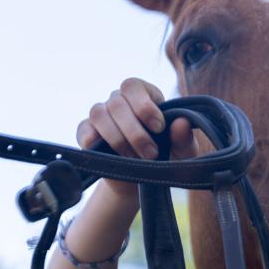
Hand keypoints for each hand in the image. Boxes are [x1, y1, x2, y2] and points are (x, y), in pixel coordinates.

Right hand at [76, 77, 197, 196]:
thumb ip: (185, 139)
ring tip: (134, 159)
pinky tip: (110, 156)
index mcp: (144, 95)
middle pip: (116, 102)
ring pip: (98, 113)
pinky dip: (94, 142)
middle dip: (134, 132)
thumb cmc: (167, 158)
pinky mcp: (87, 133)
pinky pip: (84, 131)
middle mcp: (119, 100)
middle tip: (151, 154)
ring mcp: (102, 115)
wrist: (145, 181)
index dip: (144, 106)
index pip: (133, 86)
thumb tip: (181, 123)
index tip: (159, 128)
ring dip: (117, 139)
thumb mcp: (182, 153)